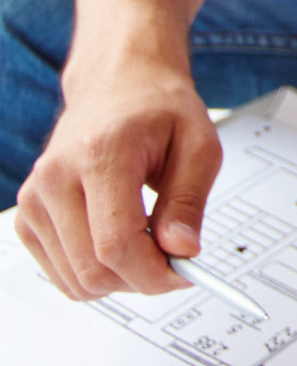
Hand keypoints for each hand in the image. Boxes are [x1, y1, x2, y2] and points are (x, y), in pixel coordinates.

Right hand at [16, 53, 223, 302]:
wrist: (118, 85)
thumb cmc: (157, 108)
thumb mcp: (199, 145)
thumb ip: (190, 202)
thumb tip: (181, 250)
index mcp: (100, 153)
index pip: (116, 244)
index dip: (154, 273)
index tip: (183, 271)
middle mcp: (56, 176)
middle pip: (92, 270)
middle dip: (140, 279)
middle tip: (170, 255)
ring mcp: (35, 197)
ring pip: (75, 280)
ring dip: (118, 278)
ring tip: (145, 240)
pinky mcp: (28, 214)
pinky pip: (61, 274)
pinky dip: (94, 272)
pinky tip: (116, 239)